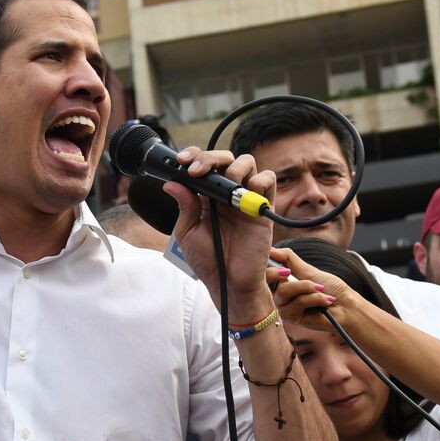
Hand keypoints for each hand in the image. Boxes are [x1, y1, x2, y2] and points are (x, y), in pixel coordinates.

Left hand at [167, 147, 276, 317]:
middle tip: (196, 170)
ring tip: (225, 185)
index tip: (180, 161)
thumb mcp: (188, 233)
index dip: (192, 157)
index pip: (201, 166)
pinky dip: (258, 180)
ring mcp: (245, 198)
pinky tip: (246, 195)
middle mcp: (226, 193)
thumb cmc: (209, 260)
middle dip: (209, 158)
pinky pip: (267, 180)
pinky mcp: (262, 207)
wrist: (229, 283)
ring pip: (247, 163)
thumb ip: (184, 207)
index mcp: (205, 196)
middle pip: (224, 159)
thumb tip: (172, 183)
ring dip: (234, 167)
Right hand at [267, 248, 349, 330]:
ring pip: (284, 290)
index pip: (264, 272)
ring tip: (321, 290)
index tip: (278, 259)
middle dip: (282, 273)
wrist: (346, 306)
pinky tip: (325, 302)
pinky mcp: (292, 317)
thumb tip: (271, 249)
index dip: (268, 265)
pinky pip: (298, 301)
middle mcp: (279, 294)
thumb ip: (288, 259)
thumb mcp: (307, 269)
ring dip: (307, 287)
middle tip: (293, 273)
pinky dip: (315, 298)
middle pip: (268, 280)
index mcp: (281, 281)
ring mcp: (284, 306)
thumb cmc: (330, 288)